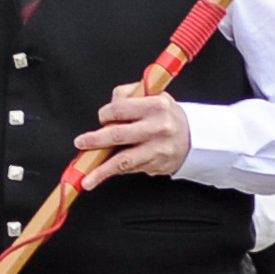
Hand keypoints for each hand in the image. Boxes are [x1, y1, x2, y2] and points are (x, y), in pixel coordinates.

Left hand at [72, 87, 191, 186]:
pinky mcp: (155, 165)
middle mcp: (157, 128)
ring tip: (86, 178)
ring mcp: (157, 149)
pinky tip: (100, 176)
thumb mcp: (154, 96)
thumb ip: (129, 95)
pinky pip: (129, 169)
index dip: (105, 113)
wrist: (193, 138)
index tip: (102, 117)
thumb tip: (109, 106)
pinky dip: (113, 172)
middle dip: (95, 140)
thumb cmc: (167, 116)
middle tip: (81, 142)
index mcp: (156, 106)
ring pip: (123, 160)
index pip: (120, 108)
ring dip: (101, 170)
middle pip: (118, 134)